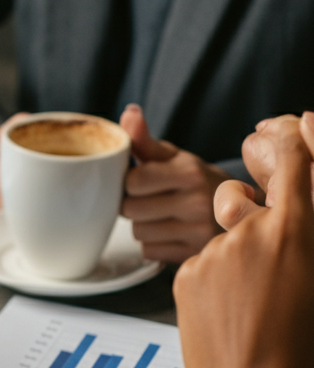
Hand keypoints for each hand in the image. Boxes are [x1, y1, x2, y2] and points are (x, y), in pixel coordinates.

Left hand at [119, 105, 230, 261]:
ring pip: (138, 232)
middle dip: (133, 204)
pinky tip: (170, 233)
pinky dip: (153, 245)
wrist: (239, 211)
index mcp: (190, 171)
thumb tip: (128, 112)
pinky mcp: (194, 255)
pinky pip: (149, 252)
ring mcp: (198, 231)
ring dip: (142, 226)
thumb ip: (144, 139)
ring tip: (164, 216)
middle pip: (130, 209)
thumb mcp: (173, 156)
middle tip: (152, 200)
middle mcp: (197, 201)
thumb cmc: (194, 180)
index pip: (133, 180)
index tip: (141, 181)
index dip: (129, 182)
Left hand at [174, 114, 313, 367]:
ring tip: (250, 307)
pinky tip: (228, 317)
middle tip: (265, 265)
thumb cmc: (301, 356)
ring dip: (232, 258)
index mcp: (297, 232)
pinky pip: (199, 264)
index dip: (289, 141)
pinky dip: (211, 281)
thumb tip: (290, 224)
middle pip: (241, 200)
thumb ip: (304, 240)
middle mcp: (251, 233)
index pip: (294, 163)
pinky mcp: (183, 275)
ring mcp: (212, 254)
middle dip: (249, 216)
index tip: (285, 128)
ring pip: (219, 237)